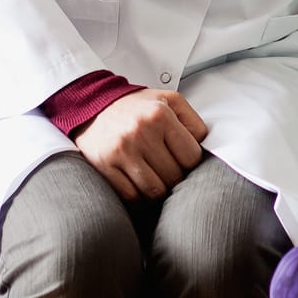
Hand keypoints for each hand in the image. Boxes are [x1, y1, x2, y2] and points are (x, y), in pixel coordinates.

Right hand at [73, 89, 209, 201]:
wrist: (92, 104)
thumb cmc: (136, 106)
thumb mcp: (169, 100)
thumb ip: (193, 121)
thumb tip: (205, 147)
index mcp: (160, 115)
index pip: (192, 157)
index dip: (191, 163)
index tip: (182, 160)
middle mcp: (141, 133)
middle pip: (174, 177)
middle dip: (175, 178)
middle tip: (168, 170)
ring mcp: (121, 152)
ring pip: (155, 192)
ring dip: (159, 191)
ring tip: (155, 179)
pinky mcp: (105, 167)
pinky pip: (131, 197)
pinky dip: (139, 198)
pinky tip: (139, 184)